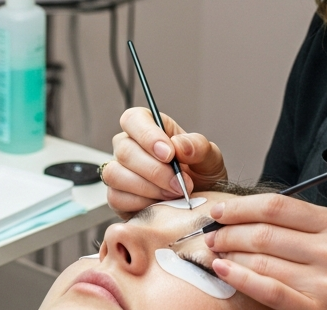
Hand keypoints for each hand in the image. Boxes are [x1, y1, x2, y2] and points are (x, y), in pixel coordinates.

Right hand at [103, 107, 227, 216]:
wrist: (199, 206)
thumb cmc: (201, 176)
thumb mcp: (210, 158)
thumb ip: (198, 147)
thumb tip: (178, 145)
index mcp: (149, 127)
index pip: (134, 120)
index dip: (148, 136)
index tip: (169, 154)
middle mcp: (129, 146)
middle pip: (124, 150)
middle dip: (155, 171)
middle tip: (180, 183)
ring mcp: (119, 171)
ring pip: (116, 174)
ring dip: (148, 188)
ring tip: (173, 194)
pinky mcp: (116, 196)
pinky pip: (117, 198)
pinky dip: (140, 204)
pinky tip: (159, 204)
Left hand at [203, 194, 326, 309]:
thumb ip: (306, 226)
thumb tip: (250, 214)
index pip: (278, 206)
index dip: (241, 206)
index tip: (220, 210)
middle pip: (265, 232)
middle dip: (229, 231)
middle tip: (211, 233)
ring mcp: (326, 282)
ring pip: (262, 260)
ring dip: (230, 254)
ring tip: (215, 252)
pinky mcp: (318, 309)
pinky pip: (268, 289)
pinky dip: (240, 278)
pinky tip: (224, 270)